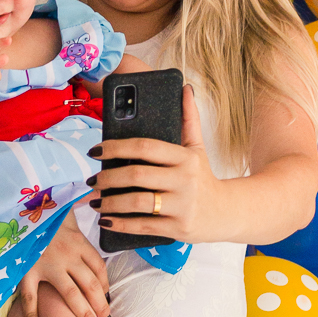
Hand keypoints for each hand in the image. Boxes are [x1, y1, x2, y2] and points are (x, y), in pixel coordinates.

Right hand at [17, 209, 110, 316]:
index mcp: (79, 242)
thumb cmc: (44, 210)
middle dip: (101, 306)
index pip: (99, 268)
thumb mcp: (67, 209)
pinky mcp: (27, 269)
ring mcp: (47, 263)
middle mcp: (67, 254)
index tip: (107, 301)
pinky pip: (30, 296)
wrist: (18, 204)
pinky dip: (32, 314)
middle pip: (90, 284)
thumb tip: (96, 207)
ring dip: (83, 313)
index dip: (105, 287)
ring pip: (70, 294)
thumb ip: (82, 213)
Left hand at [89, 85, 225, 243]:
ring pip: (137, 202)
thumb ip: (189, 119)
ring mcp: (182, 205)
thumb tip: (185, 88)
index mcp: (185, 157)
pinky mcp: (178, 228)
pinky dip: (121, 223)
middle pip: (137, 175)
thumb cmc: (203, 178)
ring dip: (110, 202)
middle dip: (108, 177)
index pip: (146, 147)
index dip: (116, 147)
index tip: (96, 150)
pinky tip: (106, 220)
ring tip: (95, 200)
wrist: (226, 213)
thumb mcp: (198, 148)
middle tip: (92, 179)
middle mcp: (184, 180)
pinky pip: (143, 225)